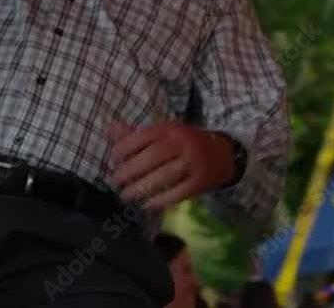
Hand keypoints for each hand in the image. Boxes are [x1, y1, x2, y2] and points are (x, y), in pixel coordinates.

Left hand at [107, 121, 236, 211]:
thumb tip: (110, 130)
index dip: (124, 149)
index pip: (143, 137)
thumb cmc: (184, 144)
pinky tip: (146, 205)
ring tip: (125, 196)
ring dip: (141, 188)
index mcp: (171, 129)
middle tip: (115, 182)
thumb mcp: (164, 134)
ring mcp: (193, 163)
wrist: (222, 155)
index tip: (113, 160)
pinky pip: (177, 193)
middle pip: (153, 157)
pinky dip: (159, 201)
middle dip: (129, 171)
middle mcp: (183, 144)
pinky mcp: (200, 182)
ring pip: (164, 176)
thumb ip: (136, 135)